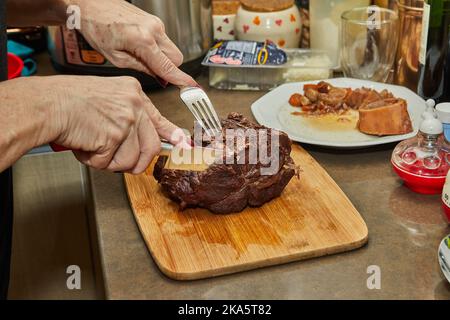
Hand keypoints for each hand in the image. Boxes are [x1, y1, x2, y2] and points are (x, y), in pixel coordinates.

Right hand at [49, 75, 188, 172]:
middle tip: (120, 162)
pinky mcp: (113, 137)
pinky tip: (84, 144)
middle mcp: (134, 106)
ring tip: (92, 145)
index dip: (173, 137)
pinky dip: (93, 161)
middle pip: (151, 148)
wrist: (47, 104)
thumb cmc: (69, 101)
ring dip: (110, 161)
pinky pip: (108, 163)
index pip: (160, 121)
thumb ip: (129, 117)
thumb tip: (144, 138)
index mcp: (134, 94)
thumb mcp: (107, 99)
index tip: (184, 146)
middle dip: (137, 162)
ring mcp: (126, 121)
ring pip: (130, 160)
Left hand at [69, 0, 196, 86]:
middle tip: (152, 73)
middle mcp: (154, 29)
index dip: (180, 79)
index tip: (191, 87)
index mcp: (143, 39)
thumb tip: (158, 77)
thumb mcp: (115, 57)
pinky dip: (157, 49)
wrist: (90, 4)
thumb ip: (140, 67)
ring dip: (162, 58)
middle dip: (169, 69)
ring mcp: (156, 23)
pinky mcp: (154, 21)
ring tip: (140, 56)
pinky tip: (139, 47)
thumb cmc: (97, 27)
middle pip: (176, 58)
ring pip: (171, 49)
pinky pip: (164, 41)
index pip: (168, 66)